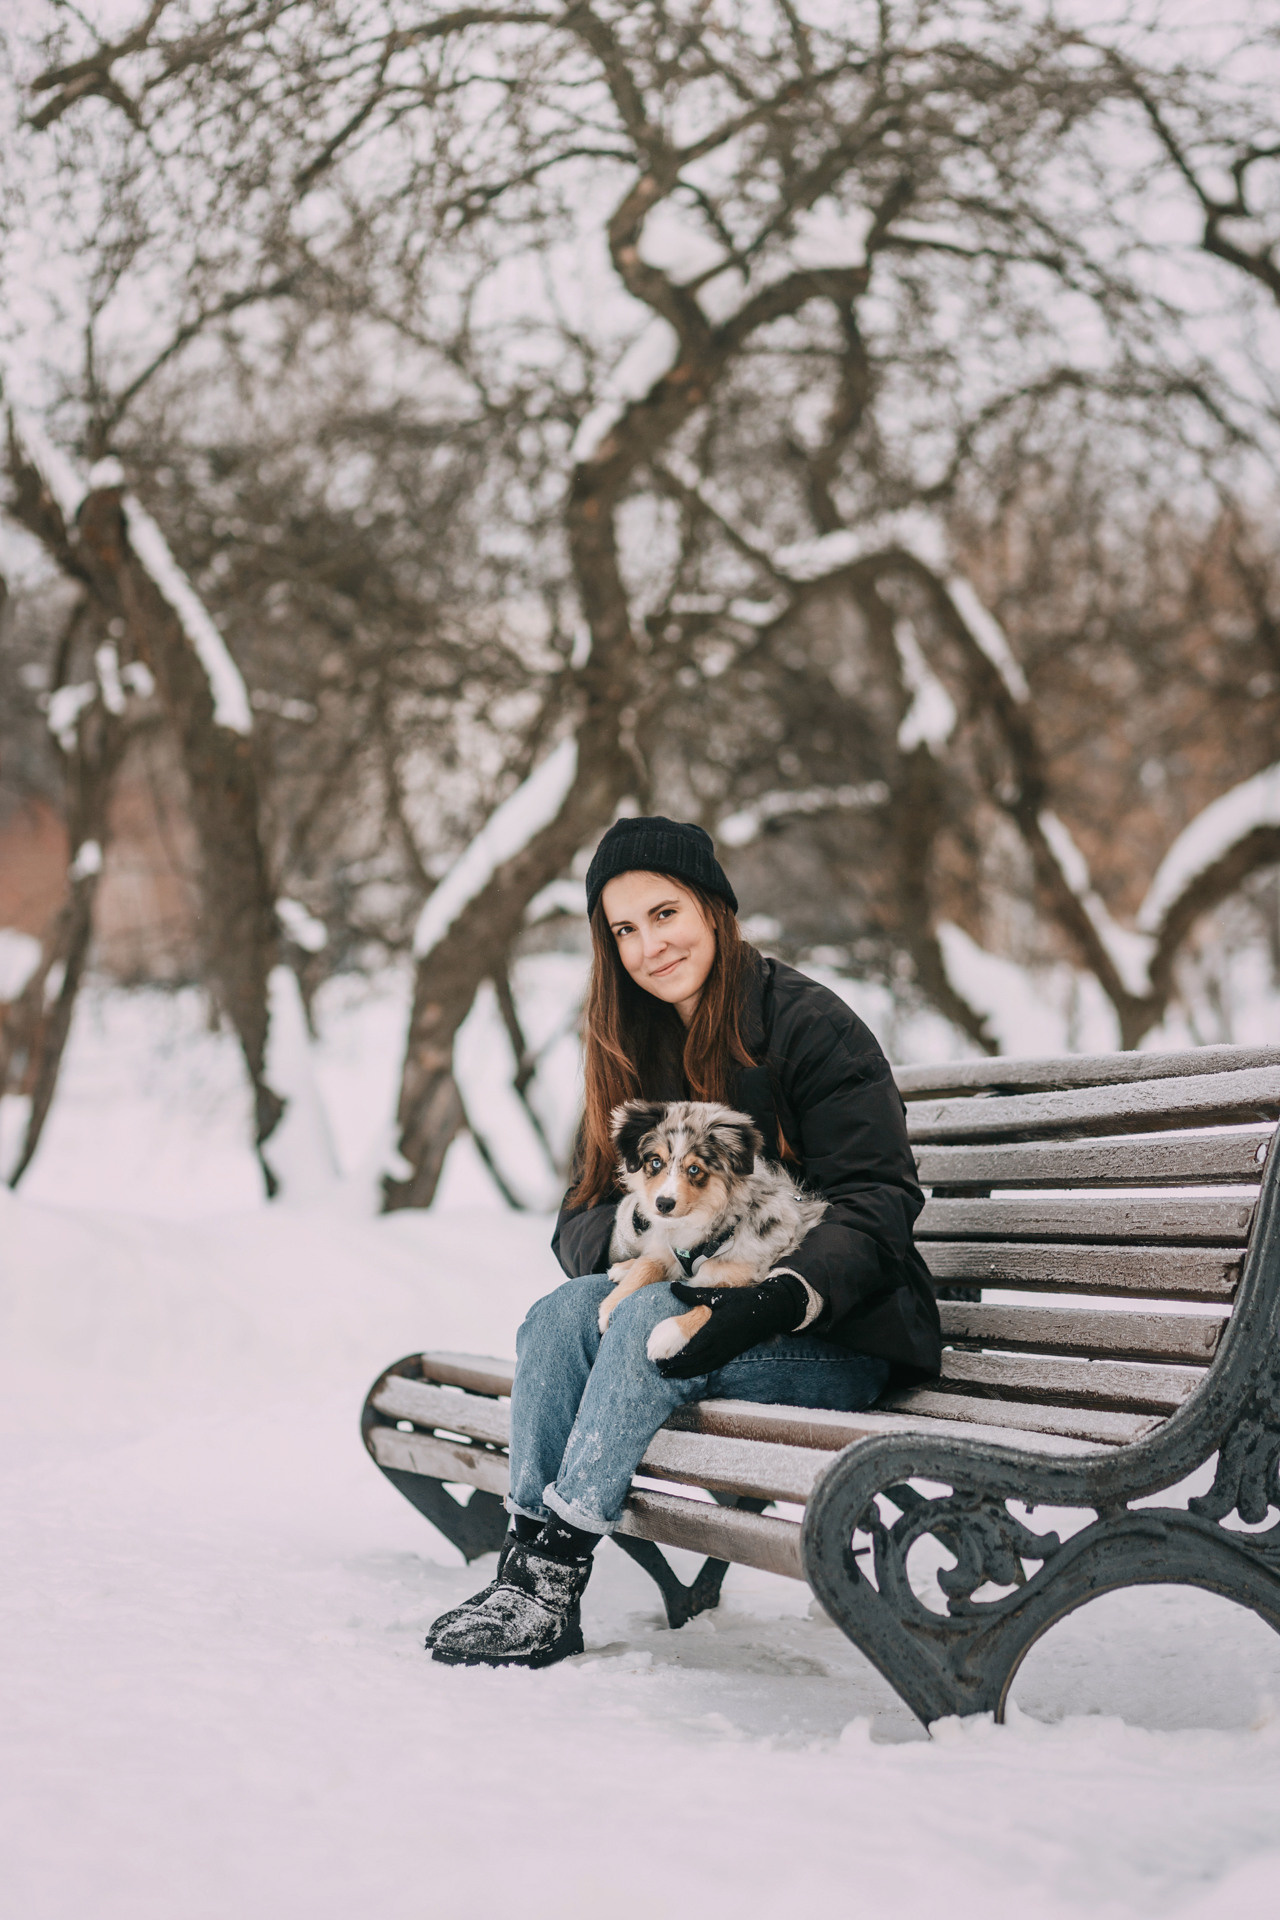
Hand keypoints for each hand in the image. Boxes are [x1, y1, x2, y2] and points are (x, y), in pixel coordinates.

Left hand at [651, 1274, 808, 1378]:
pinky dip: (698, 1371)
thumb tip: (672, 1286)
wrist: (770, 1311)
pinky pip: (712, 1366)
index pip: (692, 1349)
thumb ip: (692, 1295)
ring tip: (668, 1375)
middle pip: (694, 1362)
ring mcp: (727, 1352)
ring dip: (685, 1373)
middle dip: (676, 1368)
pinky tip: (689, 1372)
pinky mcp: (731, 1354)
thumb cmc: (743, 1301)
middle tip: (659, 1371)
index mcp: (715, 1330)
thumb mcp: (717, 1296)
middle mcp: (720, 1345)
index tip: (661, 1360)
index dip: (676, 1357)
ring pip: (703, 1367)